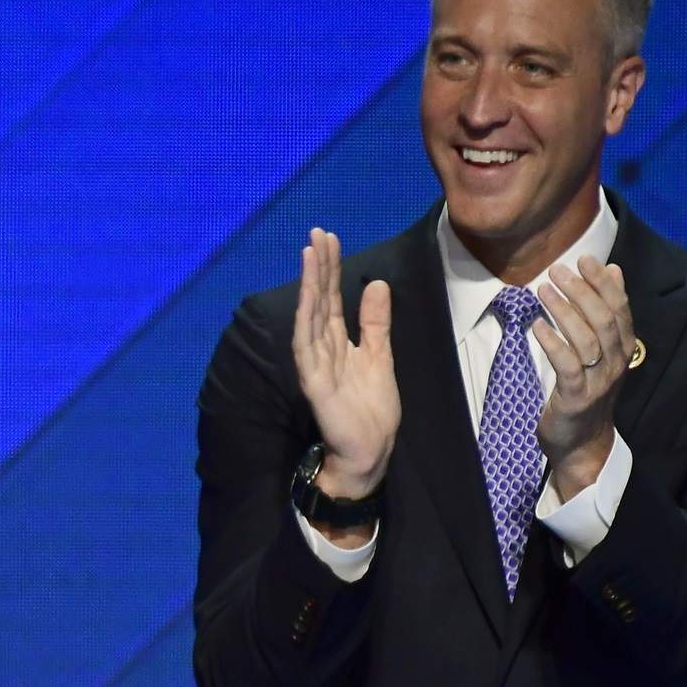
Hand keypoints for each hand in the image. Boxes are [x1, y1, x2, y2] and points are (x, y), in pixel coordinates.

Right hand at [292, 228, 396, 498]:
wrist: (369, 452)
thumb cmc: (371, 411)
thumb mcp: (380, 357)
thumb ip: (375, 323)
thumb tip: (376, 284)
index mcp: (338, 342)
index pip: (331, 298)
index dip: (331, 269)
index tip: (331, 239)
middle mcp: (322, 349)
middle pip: (318, 300)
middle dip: (318, 267)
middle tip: (318, 234)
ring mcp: (315, 365)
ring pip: (310, 318)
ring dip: (310, 286)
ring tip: (311, 255)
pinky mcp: (314, 384)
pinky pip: (307, 348)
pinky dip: (306, 322)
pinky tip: (308, 300)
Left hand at [533, 256, 632, 498]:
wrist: (582, 443)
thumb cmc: (588, 390)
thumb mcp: (602, 350)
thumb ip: (607, 312)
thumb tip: (614, 270)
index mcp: (624, 349)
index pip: (619, 309)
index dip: (602, 283)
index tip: (584, 259)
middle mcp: (616, 363)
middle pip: (604, 320)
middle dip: (581, 291)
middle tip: (557, 269)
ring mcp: (598, 382)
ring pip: (587, 339)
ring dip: (564, 310)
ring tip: (543, 289)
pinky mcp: (576, 398)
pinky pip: (567, 365)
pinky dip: (553, 342)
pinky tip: (537, 325)